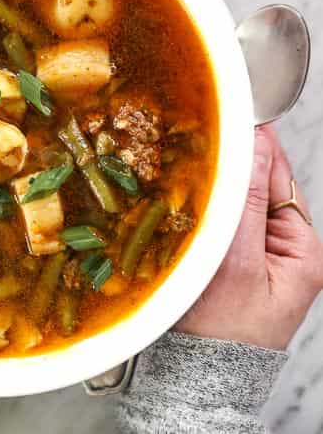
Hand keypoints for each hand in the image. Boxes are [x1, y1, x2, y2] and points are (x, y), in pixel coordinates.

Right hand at [176, 126, 322, 349]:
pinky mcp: (235, 262)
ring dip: (219, 184)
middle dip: (234, 163)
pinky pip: (225, 219)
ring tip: (193, 159)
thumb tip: (255, 146)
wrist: (196, 379)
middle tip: (205, 132)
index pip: (280, 178)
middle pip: (259, 186)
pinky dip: (209, 205)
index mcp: (302, 250)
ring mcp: (260, 256)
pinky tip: (190, 196)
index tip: (234, 114)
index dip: (257, 146)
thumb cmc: (220, 333)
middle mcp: (285, 250)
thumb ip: (247, 202)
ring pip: (240, 200)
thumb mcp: (237, 262)